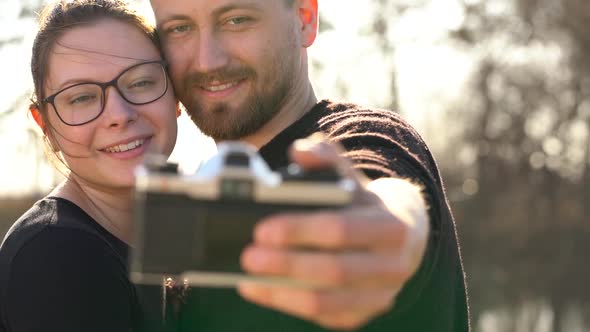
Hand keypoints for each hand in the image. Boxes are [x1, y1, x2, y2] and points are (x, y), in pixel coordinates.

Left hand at [238, 135, 429, 329]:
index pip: (340, 229)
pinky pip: (324, 316)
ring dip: (282, 291)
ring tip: (248, 277)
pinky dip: (289, 304)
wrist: (402, 238)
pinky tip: (264, 290)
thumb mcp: (351, 178)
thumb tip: (299, 151)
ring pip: (328, 301)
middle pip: (334, 270)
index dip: (299, 231)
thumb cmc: (365, 206)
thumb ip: (326, 158)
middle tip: (248, 256)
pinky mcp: (364, 314)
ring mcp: (381, 295)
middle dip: (286, 264)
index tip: (262, 229)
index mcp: (391, 226)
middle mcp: (393, 265)